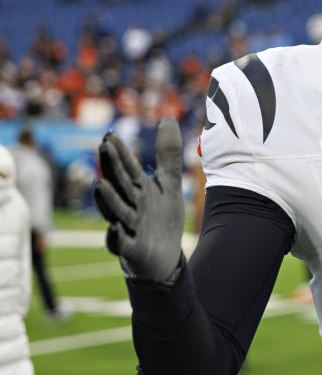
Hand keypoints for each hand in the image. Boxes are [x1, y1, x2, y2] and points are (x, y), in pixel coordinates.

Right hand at [93, 117, 184, 281]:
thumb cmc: (161, 217)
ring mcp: (128, 227)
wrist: (165, 256)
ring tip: (100, 183)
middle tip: (103, 147)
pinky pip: (120, 243)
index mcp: (138, 189)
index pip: (127, 168)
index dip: (120, 153)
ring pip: (116, 211)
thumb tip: (167, 118)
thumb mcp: (168, 183)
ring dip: (108, 199)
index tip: (110, 134)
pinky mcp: (131, 248)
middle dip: (111, 167)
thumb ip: (167, 154)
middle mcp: (130, 205)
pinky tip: (113, 228)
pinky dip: (115, 236)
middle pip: (119, 184)